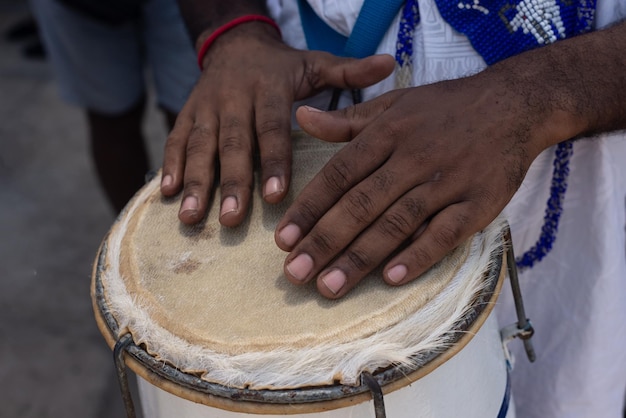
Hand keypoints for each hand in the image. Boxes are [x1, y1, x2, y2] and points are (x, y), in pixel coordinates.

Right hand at [160, 22, 394, 225]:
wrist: (235, 43)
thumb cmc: (282, 66)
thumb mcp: (314, 63)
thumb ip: (348, 71)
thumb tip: (390, 63)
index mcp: (267, 89)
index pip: (271, 128)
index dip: (273, 161)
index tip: (275, 196)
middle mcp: (233, 98)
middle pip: (232, 143)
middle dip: (231, 183)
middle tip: (233, 220)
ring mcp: (206, 107)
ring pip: (200, 146)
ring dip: (195, 182)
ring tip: (192, 217)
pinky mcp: (187, 114)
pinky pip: (175, 140)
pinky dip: (170, 166)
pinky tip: (168, 195)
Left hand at [274, 71, 571, 298]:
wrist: (515, 103)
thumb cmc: (446, 107)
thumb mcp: (394, 103)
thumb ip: (346, 119)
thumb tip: (299, 116)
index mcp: (388, 133)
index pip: (340, 174)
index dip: (310, 208)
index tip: (284, 240)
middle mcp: (413, 157)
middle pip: (362, 204)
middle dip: (325, 241)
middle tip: (295, 274)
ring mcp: (447, 181)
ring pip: (397, 223)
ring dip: (361, 257)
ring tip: (329, 287)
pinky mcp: (479, 202)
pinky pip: (446, 232)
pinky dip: (419, 255)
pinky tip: (391, 279)